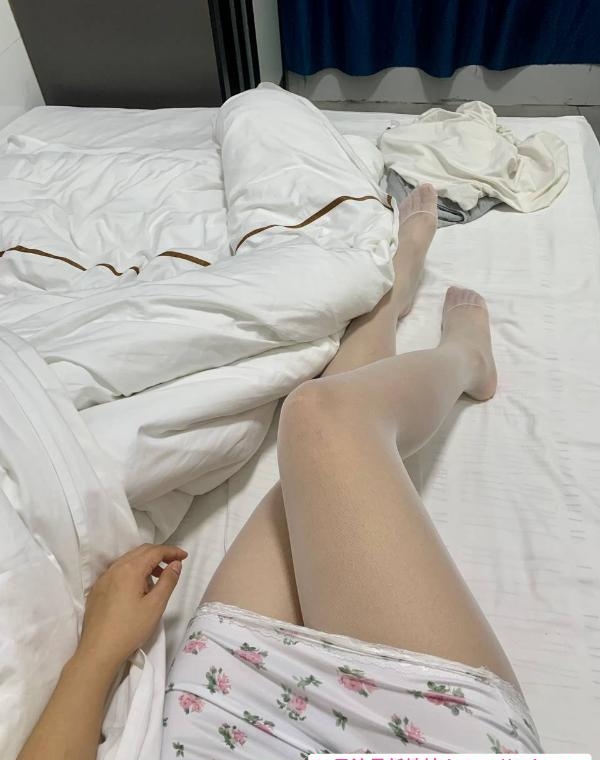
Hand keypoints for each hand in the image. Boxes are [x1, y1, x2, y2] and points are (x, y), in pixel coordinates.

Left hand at [78, 543, 187, 670]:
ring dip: (145, 563)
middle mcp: (115, 569)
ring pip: (128, 560)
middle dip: (159, 554)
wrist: (98, 651)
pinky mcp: (97, 590)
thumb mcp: (156, 605)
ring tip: (158, 577)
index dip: (171, 551)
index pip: (154, 552)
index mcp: (130, 570)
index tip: (184, 556)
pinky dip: (132, 571)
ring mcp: (103, 579)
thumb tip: (176, 564)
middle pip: (140, 552)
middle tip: (174, 564)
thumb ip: (168, 581)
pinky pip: (117, 571)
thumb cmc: (130, 629)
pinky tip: (137, 588)